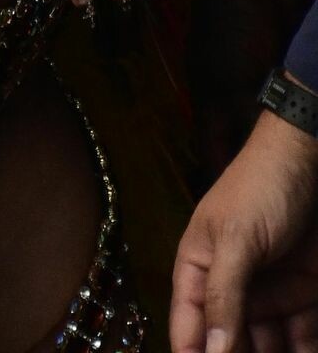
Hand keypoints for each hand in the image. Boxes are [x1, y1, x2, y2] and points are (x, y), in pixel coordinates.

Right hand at [170, 109, 317, 352]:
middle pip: (228, 345)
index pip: (188, 330)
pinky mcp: (304, 296)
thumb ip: (222, 296)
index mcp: (199, 270)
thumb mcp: (236, 239)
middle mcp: (231, 289)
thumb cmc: (262, 187)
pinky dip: (302, 351)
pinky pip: (301, 339)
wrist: (310, 160)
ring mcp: (269, 294)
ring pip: (267, 348)